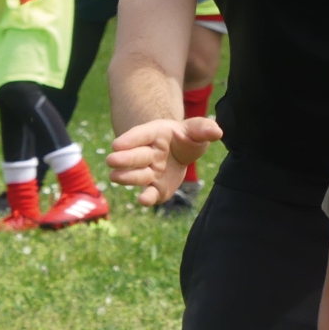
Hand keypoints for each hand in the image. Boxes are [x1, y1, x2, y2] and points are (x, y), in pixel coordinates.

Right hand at [106, 117, 222, 205]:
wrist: (181, 152)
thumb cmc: (186, 138)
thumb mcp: (196, 130)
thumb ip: (203, 129)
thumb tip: (216, 131)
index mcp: (156, 134)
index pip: (142, 134)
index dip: (130, 139)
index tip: (117, 144)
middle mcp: (148, 153)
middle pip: (135, 156)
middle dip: (124, 159)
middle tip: (112, 160)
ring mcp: (150, 171)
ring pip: (138, 175)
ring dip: (128, 177)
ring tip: (115, 178)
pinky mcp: (155, 188)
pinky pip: (150, 193)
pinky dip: (147, 198)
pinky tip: (143, 201)